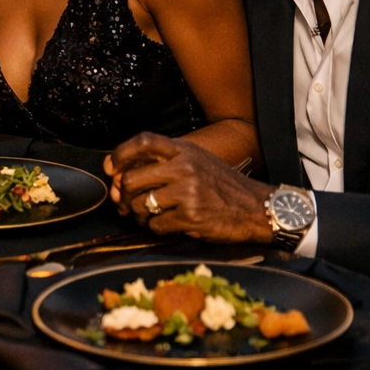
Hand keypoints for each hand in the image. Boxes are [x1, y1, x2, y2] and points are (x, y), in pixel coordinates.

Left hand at [105, 133, 274, 243]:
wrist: (257, 208)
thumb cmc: (223, 186)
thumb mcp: (198, 161)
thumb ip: (166, 162)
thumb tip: (123, 175)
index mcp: (185, 150)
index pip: (143, 141)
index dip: (121, 153)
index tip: (112, 167)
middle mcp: (184, 167)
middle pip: (133, 178)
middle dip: (124, 194)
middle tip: (125, 203)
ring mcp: (187, 192)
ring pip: (140, 204)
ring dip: (138, 214)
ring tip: (147, 215)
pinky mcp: (191, 216)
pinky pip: (156, 224)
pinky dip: (156, 228)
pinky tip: (167, 225)